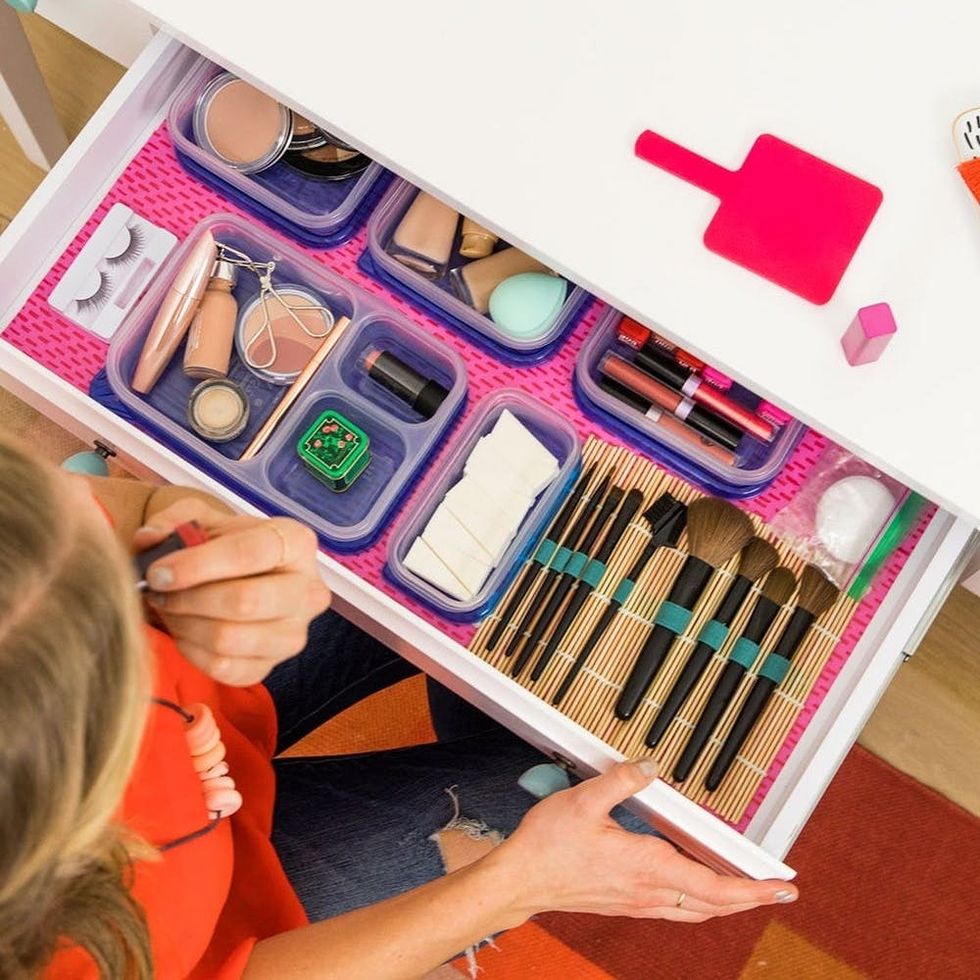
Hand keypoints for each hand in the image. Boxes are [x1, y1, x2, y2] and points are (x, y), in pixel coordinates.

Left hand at [134, 498, 330, 685]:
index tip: (158, 572)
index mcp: (297, 543)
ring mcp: (294, 633)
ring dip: (185, 624)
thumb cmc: (222, 545)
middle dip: (188, 598)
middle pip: (245, 601)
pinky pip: (224, 668)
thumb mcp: (199, 518)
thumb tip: (149, 540)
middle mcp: (308, 591)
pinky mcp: (274, 664)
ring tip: (168, 607)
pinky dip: (191, 650)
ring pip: (230, 639)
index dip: (197, 565)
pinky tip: (182, 629)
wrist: (236, 575)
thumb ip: (170, 521)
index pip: (250, 554)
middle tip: (157, 591)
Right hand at [486, 760, 797, 923]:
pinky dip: (701, 903)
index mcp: (646, 867)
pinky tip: (699, 893)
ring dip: (728, 904)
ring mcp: (637, 902)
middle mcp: (647, 891)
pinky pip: (676, 910)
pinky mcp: (625, 903)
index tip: (779, 888)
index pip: (714, 887)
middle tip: (778, 893)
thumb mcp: (584, 799)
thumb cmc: (547, 846)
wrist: (520, 880)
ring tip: (748, 893)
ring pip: (696, 911)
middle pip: (713, 905)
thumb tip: (652, 765)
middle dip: (750, 899)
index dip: (752, 889)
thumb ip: (622, 779)